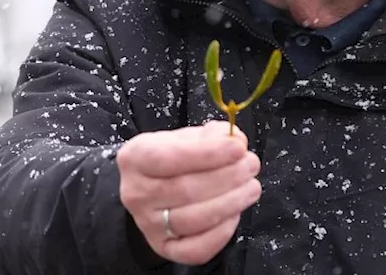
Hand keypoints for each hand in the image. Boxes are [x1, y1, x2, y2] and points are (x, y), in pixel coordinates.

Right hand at [116, 120, 261, 264]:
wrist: (151, 186)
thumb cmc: (171, 159)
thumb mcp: (184, 138)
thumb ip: (211, 136)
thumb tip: (236, 141)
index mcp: (135, 159)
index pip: (168, 158)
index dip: (207, 154)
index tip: (237, 148)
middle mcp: (136, 193)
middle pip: (185, 189)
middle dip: (227, 177)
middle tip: (251, 165)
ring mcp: (148, 224)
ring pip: (193, 219)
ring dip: (231, 202)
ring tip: (251, 187)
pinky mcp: (163, 246)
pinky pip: (195, 249)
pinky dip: (221, 234)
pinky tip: (235, 213)